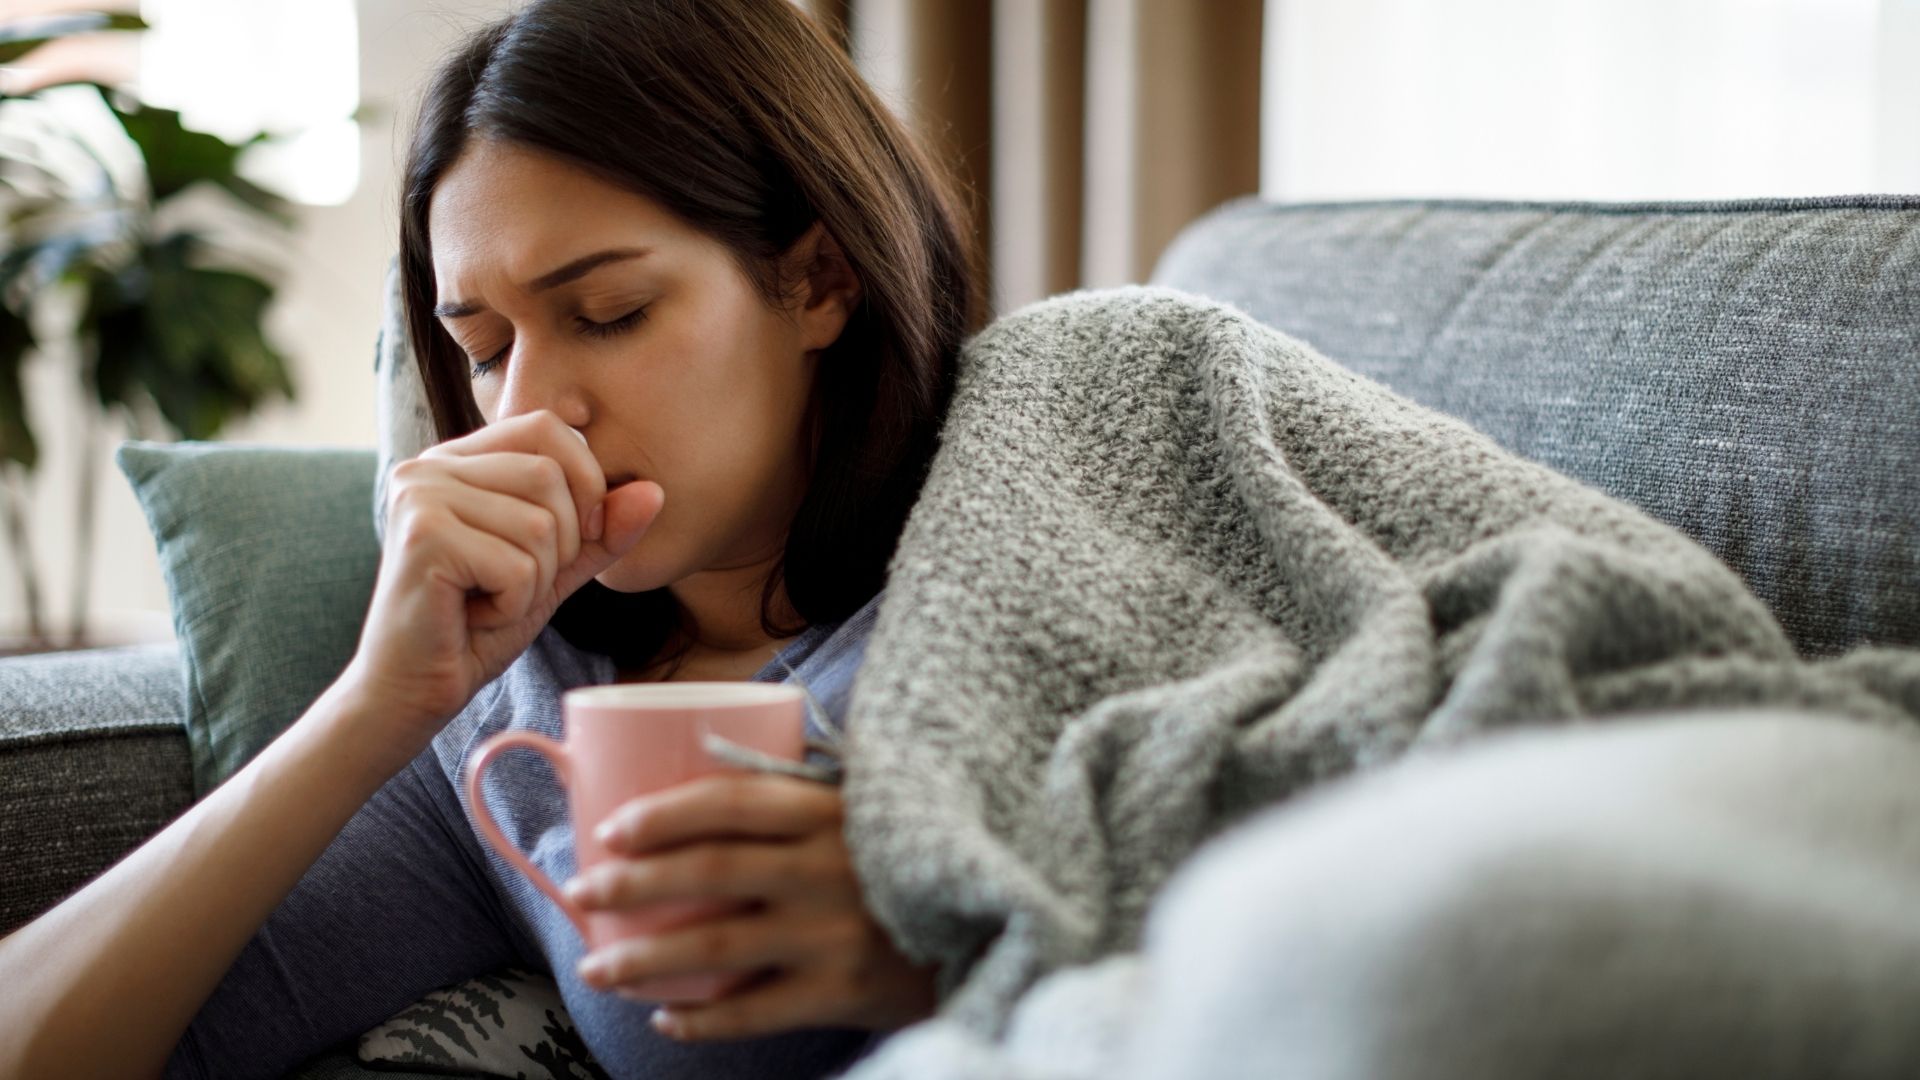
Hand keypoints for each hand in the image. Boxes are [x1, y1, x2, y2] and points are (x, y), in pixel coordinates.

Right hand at [344, 409, 664, 751]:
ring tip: (488, 600)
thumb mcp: (553, 570)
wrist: (411, 690)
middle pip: (550, 476)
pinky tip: (473, 616)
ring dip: (534, 582)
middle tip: (513, 584)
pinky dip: (513, 604)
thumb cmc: (477, 626)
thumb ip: (601, 532)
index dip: (584, 482)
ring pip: (539, 525)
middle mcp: (430, 465)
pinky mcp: (422, 537)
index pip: (548, 429)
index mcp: (458, 460)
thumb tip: (655, 492)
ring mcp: (420, 496)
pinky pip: (518, 565)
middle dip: (559, 546)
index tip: (573, 539)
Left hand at [563, 774, 938, 1040]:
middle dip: (632, 885)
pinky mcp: (844, 992)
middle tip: (582, 894)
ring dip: (646, 960)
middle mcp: (828, 867)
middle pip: (709, 872)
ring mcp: (834, 933)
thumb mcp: (865, 806)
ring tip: (599, 970)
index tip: (611, 830)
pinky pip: (756, 1011)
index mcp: (830, 810)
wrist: (988, 921)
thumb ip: (800, 790)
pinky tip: (666, 1019)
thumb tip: (703, 760)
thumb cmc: (907, 854)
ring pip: (718, 946)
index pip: (730, 801)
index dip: (662, 814)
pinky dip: (703, 1020)